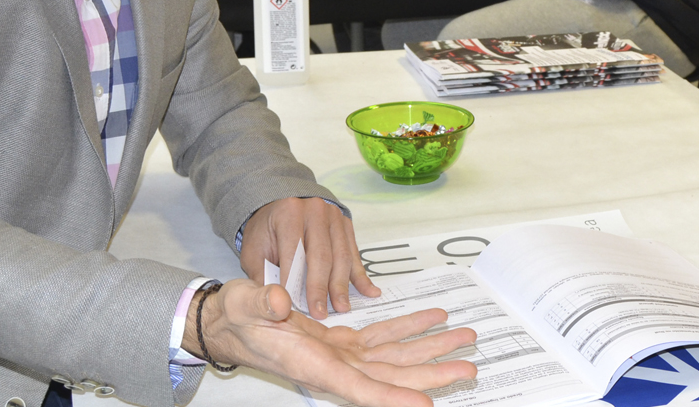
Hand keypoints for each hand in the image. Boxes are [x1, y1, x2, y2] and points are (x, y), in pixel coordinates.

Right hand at [187, 281, 477, 406]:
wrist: (229, 322)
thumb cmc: (235, 317)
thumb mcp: (244, 305)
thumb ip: (262, 303)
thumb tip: (279, 302)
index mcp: (314, 365)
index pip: (361, 388)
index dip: (394, 398)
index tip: (426, 405)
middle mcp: (335, 367)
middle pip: (392, 376)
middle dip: (432, 372)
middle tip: (469, 366)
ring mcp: (342, 356)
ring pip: (396, 357)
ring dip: (431, 349)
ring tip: (465, 338)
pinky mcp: (344, 343)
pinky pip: (384, 337)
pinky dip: (410, 327)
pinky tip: (434, 319)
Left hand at [240, 197, 377, 317]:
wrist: (280, 206)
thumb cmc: (266, 232)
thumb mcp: (254, 250)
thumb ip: (263, 274)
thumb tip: (276, 303)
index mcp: (289, 213)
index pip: (294, 252)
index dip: (295, 282)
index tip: (295, 308)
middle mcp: (315, 211)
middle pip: (321, 255)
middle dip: (321, 288)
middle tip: (321, 313)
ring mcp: (334, 217)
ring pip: (341, 255)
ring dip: (341, 285)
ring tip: (341, 307)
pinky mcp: (346, 225)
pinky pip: (354, 253)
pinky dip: (360, 275)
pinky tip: (369, 291)